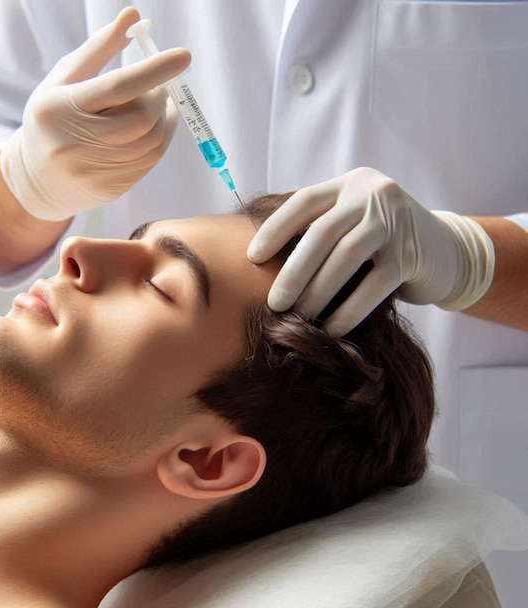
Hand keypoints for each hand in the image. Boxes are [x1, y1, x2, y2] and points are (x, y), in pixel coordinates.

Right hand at [0, 7, 190, 220]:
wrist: (37, 179)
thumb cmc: (53, 118)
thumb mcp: (65, 79)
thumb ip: (98, 48)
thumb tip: (134, 16)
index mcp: (59, 108)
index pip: (117, 88)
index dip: (154, 71)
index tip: (183, 56)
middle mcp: (75, 144)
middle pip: (141, 119)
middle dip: (159, 97)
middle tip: (159, 87)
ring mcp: (94, 171)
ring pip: (151, 142)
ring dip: (165, 119)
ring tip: (157, 106)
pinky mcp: (111, 188)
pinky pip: (150, 161)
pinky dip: (160, 140)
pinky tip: (152, 128)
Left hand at [247, 167, 493, 336]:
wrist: (447, 250)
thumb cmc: (382, 242)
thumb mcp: (352, 221)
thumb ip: (317, 224)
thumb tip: (259, 249)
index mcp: (350, 185)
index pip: (304, 202)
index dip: (274, 229)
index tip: (251, 258)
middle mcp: (373, 195)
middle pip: (322, 233)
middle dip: (293, 271)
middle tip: (274, 303)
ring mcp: (396, 222)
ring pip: (346, 257)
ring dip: (317, 292)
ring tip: (299, 317)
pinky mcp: (412, 255)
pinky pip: (373, 286)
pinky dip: (349, 311)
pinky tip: (331, 329)